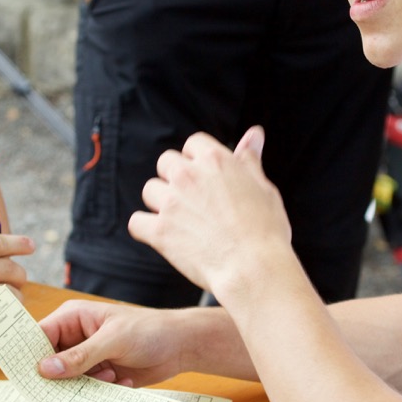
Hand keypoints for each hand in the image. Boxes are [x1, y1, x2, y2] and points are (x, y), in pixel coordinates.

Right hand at [0, 234, 32, 361]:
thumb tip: (1, 255)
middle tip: (16, 284)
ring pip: (10, 293)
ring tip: (8, 304)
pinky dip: (7, 318)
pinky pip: (1, 317)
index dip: (17, 242)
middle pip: (8, 268)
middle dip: (19, 276)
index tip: (30, 246)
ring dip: (15, 299)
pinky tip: (2, 320)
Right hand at [38, 299, 186, 385]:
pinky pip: (86, 390)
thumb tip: (44, 368)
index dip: (29, 355)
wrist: (181, 346)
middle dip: (60, 377)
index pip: (38, 336)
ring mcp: (87, 358)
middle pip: (49, 363)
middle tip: (75, 384)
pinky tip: (123, 379)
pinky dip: (100, 390)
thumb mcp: (113, 340)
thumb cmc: (149, 330)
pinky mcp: (100, 375)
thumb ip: (80, 356)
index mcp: (73, 318)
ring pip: (67, 381)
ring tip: (111, 374)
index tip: (25, 377)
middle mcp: (75, 338)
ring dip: (86, 384)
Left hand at [128, 127, 292, 301]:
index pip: (193, 144)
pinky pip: (136, 222)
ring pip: (150, 191)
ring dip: (161, 203)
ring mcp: (171, 203)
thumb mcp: (263, 187)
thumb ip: (250, 159)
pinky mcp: (159, 231)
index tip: (206, 178)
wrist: (253, 267)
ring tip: (182, 221)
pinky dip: (146, 229)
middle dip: (175, 178)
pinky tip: (163, 237)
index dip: (198, 160)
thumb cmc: (265, 229)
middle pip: (166, 162)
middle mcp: (188, 175)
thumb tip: (255, 133)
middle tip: (194, 202)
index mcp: (215, 160)